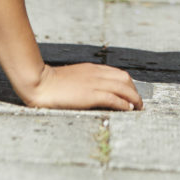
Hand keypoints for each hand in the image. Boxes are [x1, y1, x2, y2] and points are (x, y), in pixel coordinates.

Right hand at [18, 62, 143, 111]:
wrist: (40, 82)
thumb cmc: (52, 83)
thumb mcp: (73, 78)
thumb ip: (85, 81)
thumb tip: (94, 92)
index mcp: (92, 69)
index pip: (118, 73)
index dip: (129, 84)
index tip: (132, 94)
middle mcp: (97, 74)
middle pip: (125, 79)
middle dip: (135, 91)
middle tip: (138, 103)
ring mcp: (94, 84)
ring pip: (123, 88)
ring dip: (134, 99)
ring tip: (138, 108)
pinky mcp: (91, 95)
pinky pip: (114, 98)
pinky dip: (124, 104)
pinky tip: (128, 110)